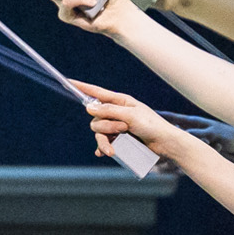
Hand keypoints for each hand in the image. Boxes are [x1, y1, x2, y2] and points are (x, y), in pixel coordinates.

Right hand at [69, 81, 192, 170]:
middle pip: (96, 118)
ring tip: (115, 149)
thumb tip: (89, 108)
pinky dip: (103, 149)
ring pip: (99, 133)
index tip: (69, 81)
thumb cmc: (151, 125)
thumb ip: (109, 111)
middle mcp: (116, 113)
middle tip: (123, 128)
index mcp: (120, 102)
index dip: (83, 87)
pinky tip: (104, 153)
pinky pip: (104, 144)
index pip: (97, 93)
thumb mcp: (131, 115)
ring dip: (105, 140)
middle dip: (106, 126)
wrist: (164, 144)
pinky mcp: (119, 141)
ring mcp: (117, 128)